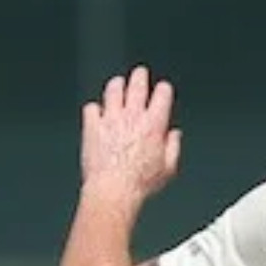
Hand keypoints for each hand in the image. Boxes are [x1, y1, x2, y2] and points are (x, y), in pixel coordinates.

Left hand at [81, 66, 182, 203]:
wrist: (112, 191)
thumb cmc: (139, 184)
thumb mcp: (168, 168)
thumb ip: (173, 147)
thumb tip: (173, 135)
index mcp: (154, 124)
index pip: (162, 93)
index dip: (162, 89)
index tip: (161, 91)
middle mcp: (132, 117)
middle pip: (137, 83)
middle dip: (140, 76)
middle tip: (139, 75)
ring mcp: (110, 120)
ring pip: (113, 89)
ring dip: (117, 85)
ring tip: (117, 85)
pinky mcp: (92, 127)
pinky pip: (91, 108)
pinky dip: (94, 109)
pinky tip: (96, 113)